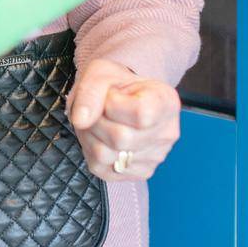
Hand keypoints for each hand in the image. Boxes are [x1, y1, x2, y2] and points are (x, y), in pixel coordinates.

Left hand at [66, 58, 181, 182]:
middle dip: (95, 120)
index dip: (112, 104)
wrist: (119, 96)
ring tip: (95, 121)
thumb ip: (90, 92)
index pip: (141, 114)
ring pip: (106, 156)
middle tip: (96, 108)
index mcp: (166, 101)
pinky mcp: (139, 173)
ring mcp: (156, 157)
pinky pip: (102, 168)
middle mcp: (168, 133)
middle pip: (120, 138)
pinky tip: (99, 136)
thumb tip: (80, 121)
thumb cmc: (114, 83)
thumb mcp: (100, 73)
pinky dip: (90, 150)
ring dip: (89, 136)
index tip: (110, 95)